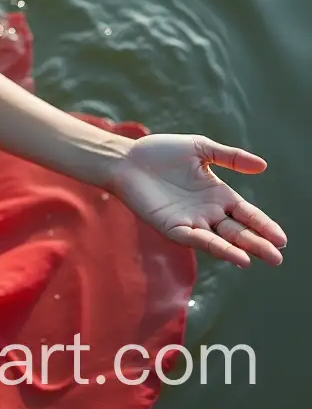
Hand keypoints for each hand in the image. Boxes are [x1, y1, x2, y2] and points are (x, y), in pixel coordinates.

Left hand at [107, 134, 286, 267]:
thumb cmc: (160, 152)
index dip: (264, 225)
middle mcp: (207, 212)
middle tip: (278, 257)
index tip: (281, 238)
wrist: (127, 159)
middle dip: (258, 244)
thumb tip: (263, 166)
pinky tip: (231, 254)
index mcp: (218, 194)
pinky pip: (196, 239)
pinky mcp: (172, 227)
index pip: (247, 214)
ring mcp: (190, 221)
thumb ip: (230, 157)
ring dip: (239, 249)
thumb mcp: (200, 149)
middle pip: (238, 231)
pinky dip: (215, 247)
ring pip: (220, 239)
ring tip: (259, 259)